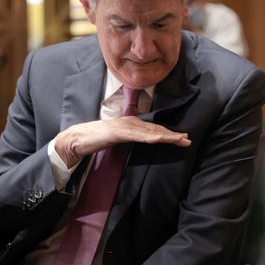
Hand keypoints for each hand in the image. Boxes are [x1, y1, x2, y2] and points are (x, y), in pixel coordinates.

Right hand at [55, 116, 190, 167]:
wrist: (78, 139)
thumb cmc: (96, 139)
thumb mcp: (116, 139)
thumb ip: (128, 139)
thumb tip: (139, 142)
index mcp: (130, 124)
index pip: (153, 130)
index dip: (168, 133)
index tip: (181, 138)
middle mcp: (129, 122)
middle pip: (155, 129)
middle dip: (172, 135)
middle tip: (187, 139)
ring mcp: (123, 126)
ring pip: (149, 132)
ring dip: (165, 136)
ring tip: (179, 140)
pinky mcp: (117, 132)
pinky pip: (136, 136)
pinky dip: (149, 137)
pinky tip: (159, 140)